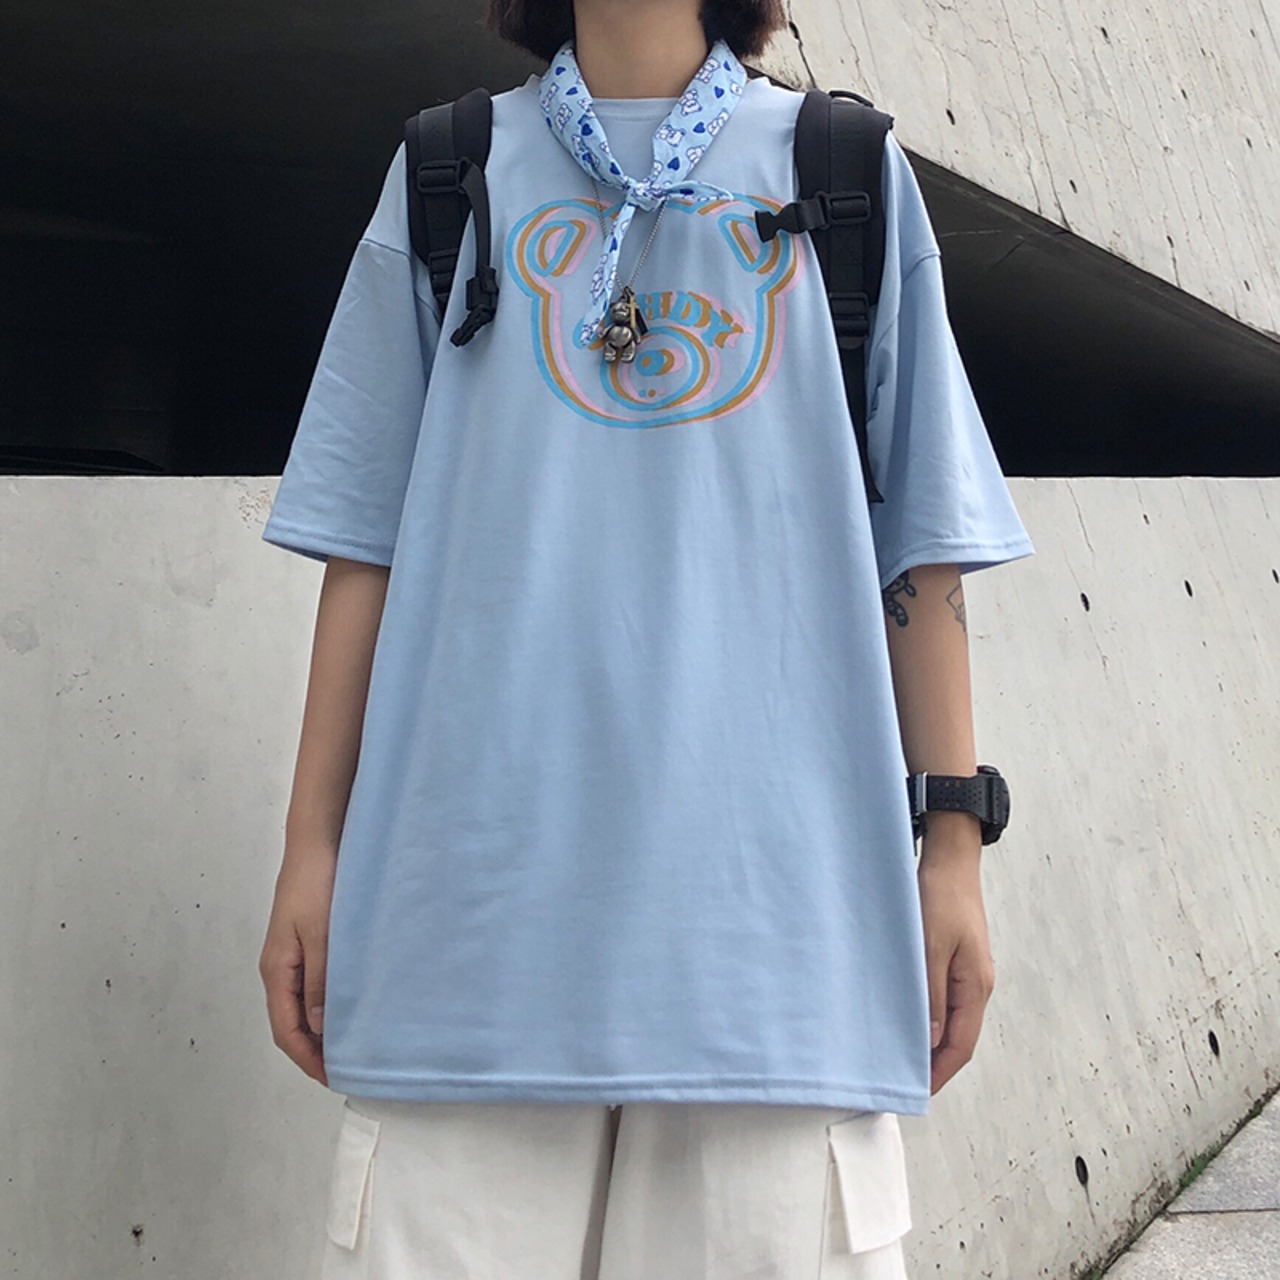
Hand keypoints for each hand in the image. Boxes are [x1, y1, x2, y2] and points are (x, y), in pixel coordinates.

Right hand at [258, 846, 336, 1086]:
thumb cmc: (317, 884)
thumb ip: (321, 981)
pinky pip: (315, 984)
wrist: (318, 843)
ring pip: (305, 1004)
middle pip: (293, 1023)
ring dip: (324, 1027)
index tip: (334, 1077)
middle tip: (349, 1068)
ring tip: (354, 1044)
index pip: (286, 1030)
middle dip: (316, 1050)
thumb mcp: (322, 935)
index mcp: (277, 970)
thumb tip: (322, 1029)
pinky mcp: (309, 942)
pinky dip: (330, 1002)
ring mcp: (294, 956)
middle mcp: (281, 968)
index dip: (308, 1058)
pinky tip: (353, 1004)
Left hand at [916, 823, 994, 1094]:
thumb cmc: (940, 897)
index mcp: (976, 987)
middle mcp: (977, 985)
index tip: (917, 1091)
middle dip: (935, 1063)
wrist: (951, 858)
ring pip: (951, 1020)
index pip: (961, 1045)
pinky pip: (945, 999)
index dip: (940, 1072)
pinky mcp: (956, 960)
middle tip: (904, 1079)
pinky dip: (928, 1016)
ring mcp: (969, 973)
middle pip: (958, 1038)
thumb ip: (931, 994)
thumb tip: (931, 1040)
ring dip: (931, 1040)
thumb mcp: (930, 946)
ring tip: (901, 1055)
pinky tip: (907, 1017)